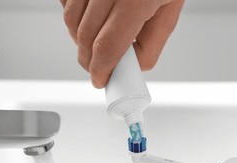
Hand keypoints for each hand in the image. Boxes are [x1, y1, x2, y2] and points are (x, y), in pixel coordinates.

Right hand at [60, 0, 183, 87]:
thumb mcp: (170, 6)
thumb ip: (153, 41)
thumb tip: (135, 65)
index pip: (108, 46)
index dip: (101, 69)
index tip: (101, 79)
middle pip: (85, 36)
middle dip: (90, 60)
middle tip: (100, 67)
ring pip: (71, 20)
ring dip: (81, 40)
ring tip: (98, 40)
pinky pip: (66, 1)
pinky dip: (74, 16)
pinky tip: (90, 17)